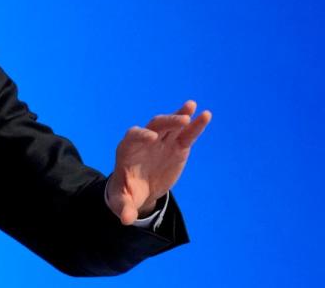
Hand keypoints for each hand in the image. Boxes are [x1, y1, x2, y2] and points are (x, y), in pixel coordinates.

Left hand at [107, 100, 210, 224]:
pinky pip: (186, 134)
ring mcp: (162, 142)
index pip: (132, 137)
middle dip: (165, 122)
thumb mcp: (123, 202)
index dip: (140, 135)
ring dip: (180, 115)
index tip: (150, 139)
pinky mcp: (177, 147)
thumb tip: (126, 220)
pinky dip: (195, 125)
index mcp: (128, 150)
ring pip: (171, 125)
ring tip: (192, 107)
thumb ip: (124, 208)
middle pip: (154, 126)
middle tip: (181, 121)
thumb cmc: (127, 193)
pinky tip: (206, 115)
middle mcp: (145, 141)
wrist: (139, 190)